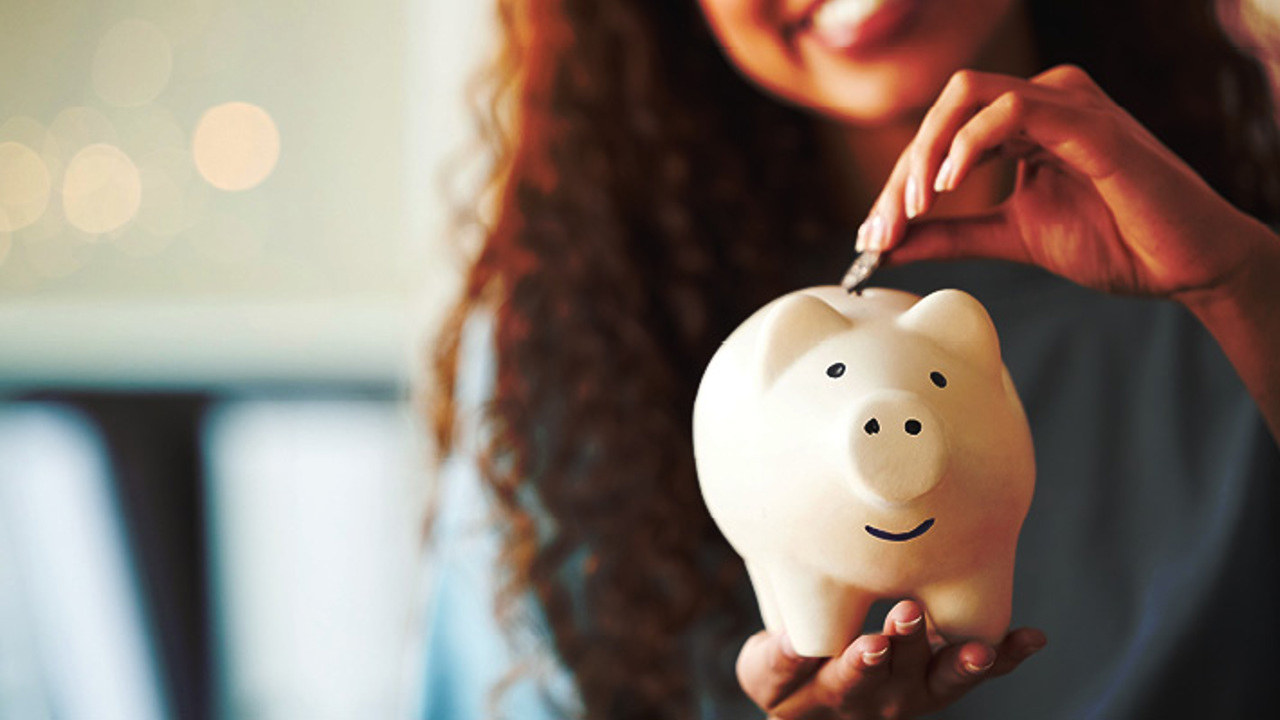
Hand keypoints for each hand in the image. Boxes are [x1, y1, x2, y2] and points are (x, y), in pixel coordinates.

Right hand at [736, 600, 1045, 718]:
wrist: (814, 705)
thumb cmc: (784, 676)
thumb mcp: (765, 672)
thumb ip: (776, 659)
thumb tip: (792, 639)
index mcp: (834, 693)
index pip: (847, 681)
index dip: (860, 665)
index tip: (871, 645)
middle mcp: (881, 701)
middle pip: (897, 679)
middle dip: (908, 646)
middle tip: (910, 614)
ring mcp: (916, 694)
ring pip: (941, 681)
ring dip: (961, 662)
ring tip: (980, 647)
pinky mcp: (942, 680)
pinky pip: (977, 672)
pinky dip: (1006, 657)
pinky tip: (1032, 638)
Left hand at [857, 64, 1277, 302]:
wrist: (1183, 265)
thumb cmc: (1115, 242)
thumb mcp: (1011, 237)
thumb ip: (951, 235)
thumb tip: (887, 244)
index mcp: (1024, 123)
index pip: (941, 134)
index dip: (898, 183)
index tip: (873, 236)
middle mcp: (1044, 100)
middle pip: (944, 110)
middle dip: (902, 172)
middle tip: (882, 228)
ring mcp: (1068, 104)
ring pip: (967, 98)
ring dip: (927, 154)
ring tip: (913, 208)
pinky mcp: (1090, 124)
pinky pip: (1014, 107)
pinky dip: (970, 142)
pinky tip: (950, 184)